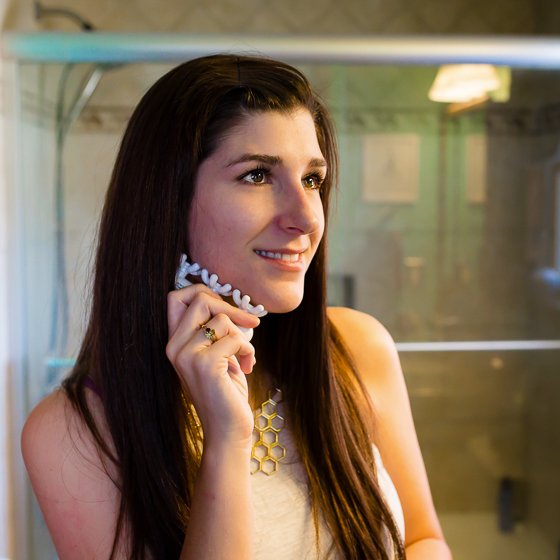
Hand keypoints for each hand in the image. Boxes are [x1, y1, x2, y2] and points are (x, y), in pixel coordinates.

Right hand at [166, 284, 259, 447]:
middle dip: (230, 307)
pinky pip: (234, 338)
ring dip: (243, 337)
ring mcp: (186, 355)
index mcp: (174, 343)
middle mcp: (174, 347)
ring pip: (221, 319)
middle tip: (249, 324)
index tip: (227, 308)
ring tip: (246, 357)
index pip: (176, 297)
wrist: (227, 432)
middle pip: (199, 298)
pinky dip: (248, 350)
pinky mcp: (204, 364)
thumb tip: (231, 304)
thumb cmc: (226, 392)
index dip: (204, 292)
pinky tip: (248, 367)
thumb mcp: (217, 355)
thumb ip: (215, 330)